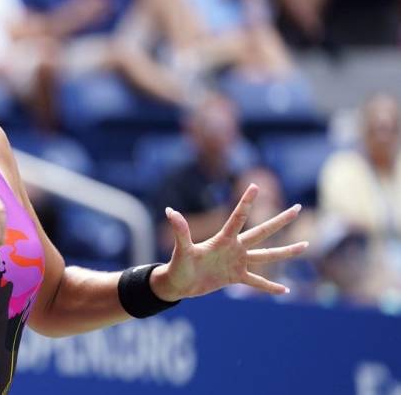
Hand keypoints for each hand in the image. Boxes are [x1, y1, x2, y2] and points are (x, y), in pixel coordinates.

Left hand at [153, 184, 307, 300]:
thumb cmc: (178, 265)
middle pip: (262, 232)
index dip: (246, 202)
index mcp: (223, 239)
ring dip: (286, 252)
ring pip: (267, 256)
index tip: (255, 185)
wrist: (178, 283)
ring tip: (306, 245)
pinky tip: (286, 290)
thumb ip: (180, 231)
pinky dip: (270, 287)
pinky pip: (257, 282)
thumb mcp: (181, 249)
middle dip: (279, 221)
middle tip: (297, 208)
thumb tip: (170, 211)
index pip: (237, 218)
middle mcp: (234, 248)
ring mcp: (238, 262)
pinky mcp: (236, 277)